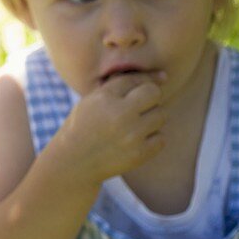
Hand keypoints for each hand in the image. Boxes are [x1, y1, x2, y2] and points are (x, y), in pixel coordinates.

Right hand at [46, 73, 165, 187]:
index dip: (140, 81)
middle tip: (138, 106)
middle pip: (154, 93)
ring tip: (134, 124)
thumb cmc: (84, 125)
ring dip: (152, 118)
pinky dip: (151, 138)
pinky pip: (161, 138)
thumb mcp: (93, 100)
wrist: (74, 161)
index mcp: (104, 98)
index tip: (141, 88)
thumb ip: (120, 85)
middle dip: (150, 97)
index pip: (135, 80)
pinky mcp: (139, 154)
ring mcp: (131, 136)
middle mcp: (119, 115)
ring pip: (161, 115)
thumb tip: (163, 77)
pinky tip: (136, 140)